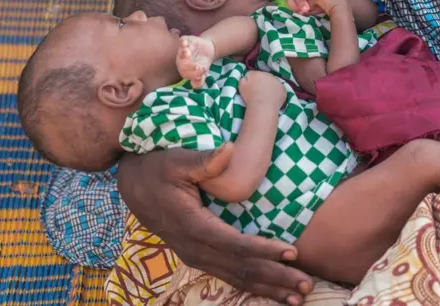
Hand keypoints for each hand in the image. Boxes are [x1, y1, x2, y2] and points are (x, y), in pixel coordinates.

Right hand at [117, 147, 312, 303]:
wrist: (133, 184)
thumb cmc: (157, 167)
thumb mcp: (177, 159)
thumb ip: (204, 160)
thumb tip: (230, 149)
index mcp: (192, 225)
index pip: (234, 245)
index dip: (264, 250)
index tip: (292, 252)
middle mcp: (194, 248)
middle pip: (240, 269)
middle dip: (274, 278)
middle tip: (306, 286)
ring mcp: (194, 255)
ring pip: (235, 277)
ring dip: (267, 288)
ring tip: (296, 298)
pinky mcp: (197, 255)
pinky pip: (228, 274)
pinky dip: (252, 284)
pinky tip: (271, 291)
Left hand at [178, 35, 215, 88]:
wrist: (206, 50)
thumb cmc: (202, 64)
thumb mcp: (203, 73)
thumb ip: (199, 80)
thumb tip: (198, 80)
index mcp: (184, 70)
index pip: (186, 73)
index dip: (193, 74)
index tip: (201, 73)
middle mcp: (181, 61)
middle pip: (182, 64)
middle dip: (188, 65)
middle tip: (197, 66)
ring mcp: (183, 50)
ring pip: (181, 52)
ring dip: (183, 53)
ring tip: (187, 53)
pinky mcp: (186, 41)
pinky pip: (182, 40)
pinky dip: (183, 41)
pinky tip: (185, 42)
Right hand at [239, 70, 286, 108]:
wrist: (262, 106)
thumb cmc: (250, 96)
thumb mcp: (241, 85)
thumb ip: (243, 79)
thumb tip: (246, 78)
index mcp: (257, 73)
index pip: (254, 74)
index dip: (252, 81)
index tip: (251, 88)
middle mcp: (268, 75)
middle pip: (265, 77)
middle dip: (262, 83)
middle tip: (259, 93)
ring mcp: (277, 82)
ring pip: (273, 83)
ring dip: (270, 87)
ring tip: (266, 97)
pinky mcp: (283, 90)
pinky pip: (279, 90)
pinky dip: (277, 94)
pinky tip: (273, 100)